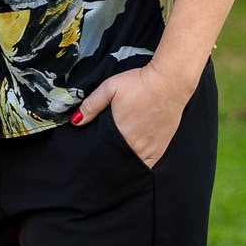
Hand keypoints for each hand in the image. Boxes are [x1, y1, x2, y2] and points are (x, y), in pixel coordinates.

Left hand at [72, 62, 192, 167]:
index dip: (96, 153)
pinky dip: (139, 162)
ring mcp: (152, 148)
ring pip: (133, 163)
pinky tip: (132, 156)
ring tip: (115, 156)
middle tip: (101, 156)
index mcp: (122, 132)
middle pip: (118, 160)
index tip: (90, 153)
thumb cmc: (139, 83)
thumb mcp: (109, 88)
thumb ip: (91, 105)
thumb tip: (76, 121)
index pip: (104, 152)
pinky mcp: (163, 147)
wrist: (169, 82)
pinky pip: (149, 163)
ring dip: (124, 162)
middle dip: (108, 159)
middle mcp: (138, 144)